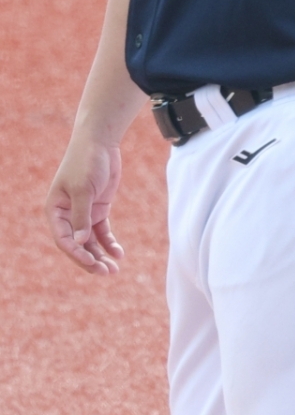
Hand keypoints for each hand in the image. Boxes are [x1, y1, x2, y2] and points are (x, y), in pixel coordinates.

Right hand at [46, 134, 124, 273]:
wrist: (100, 142)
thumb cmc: (86, 162)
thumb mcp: (83, 190)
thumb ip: (82, 217)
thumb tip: (81, 243)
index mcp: (55, 210)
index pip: (63, 239)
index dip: (76, 253)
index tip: (92, 262)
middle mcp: (66, 214)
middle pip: (77, 244)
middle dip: (90, 260)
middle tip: (106, 272)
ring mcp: (83, 213)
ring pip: (90, 241)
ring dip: (100, 255)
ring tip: (114, 270)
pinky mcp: (98, 209)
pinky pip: (102, 232)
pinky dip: (109, 243)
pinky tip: (119, 253)